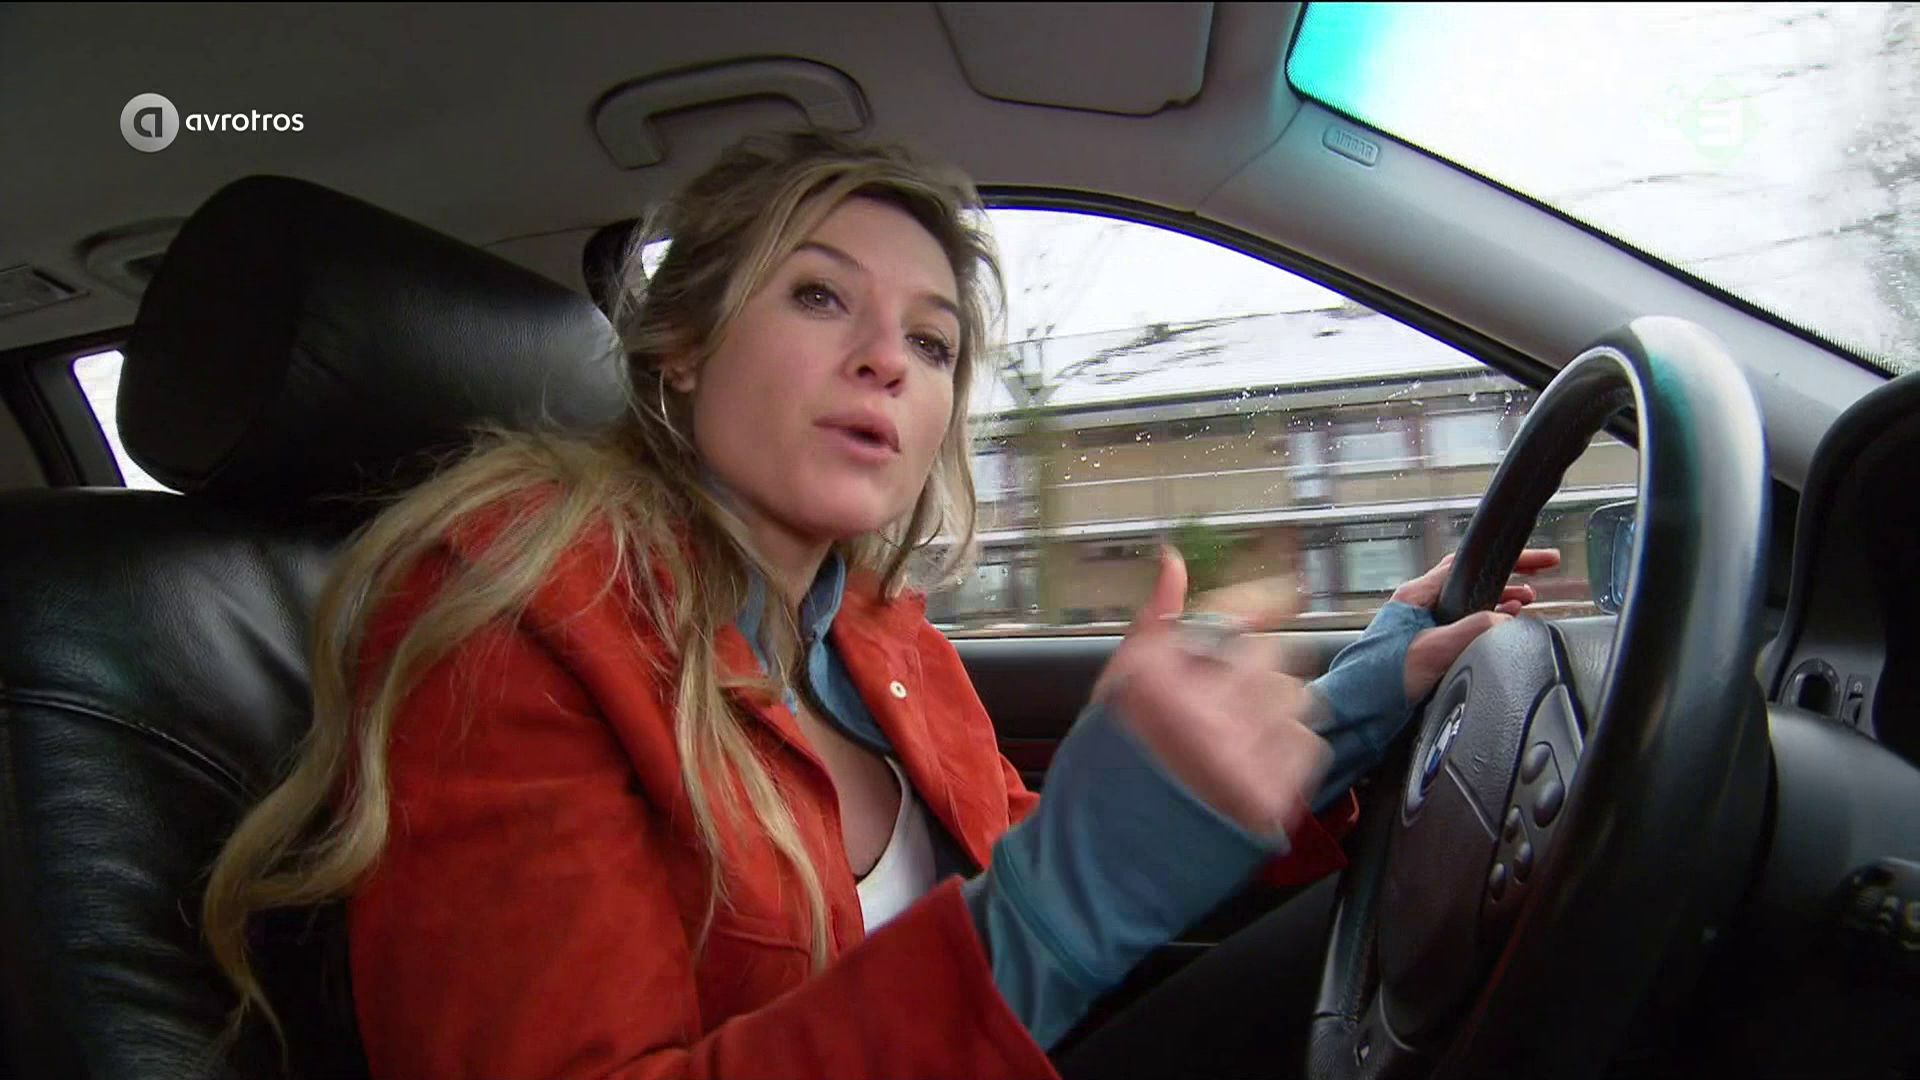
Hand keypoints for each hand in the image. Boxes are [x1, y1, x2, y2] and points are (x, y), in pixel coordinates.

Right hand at [1090, 547, 1331, 839]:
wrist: (1111, 855)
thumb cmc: (1111, 765)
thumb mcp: (1118, 683)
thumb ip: (1154, 618)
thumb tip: (1173, 559)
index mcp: (1159, 682)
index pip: (1234, 618)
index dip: (1263, 602)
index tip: (1282, 594)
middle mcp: (1203, 716)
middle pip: (1274, 656)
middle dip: (1259, 667)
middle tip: (1236, 692)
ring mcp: (1240, 761)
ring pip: (1298, 698)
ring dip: (1279, 707)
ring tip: (1246, 728)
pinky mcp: (1269, 800)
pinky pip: (1310, 745)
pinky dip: (1291, 747)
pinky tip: (1257, 758)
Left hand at [1393, 548, 1561, 700]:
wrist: (1359, 710)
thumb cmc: (1380, 678)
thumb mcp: (1435, 649)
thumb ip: (1473, 630)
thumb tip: (1505, 620)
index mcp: (1417, 595)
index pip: (1471, 564)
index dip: (1512, 561)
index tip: (1542, 560)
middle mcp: (1419, 606)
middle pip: (1473, 580)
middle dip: (1509, 578)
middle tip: (1539, 578)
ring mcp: (1422, 627)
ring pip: (1470, 602)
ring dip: (1500, 600)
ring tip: (1526, 601)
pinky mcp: (1425, 648)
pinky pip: (1464, 625)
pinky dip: (1487, 622)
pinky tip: (1501, 628)